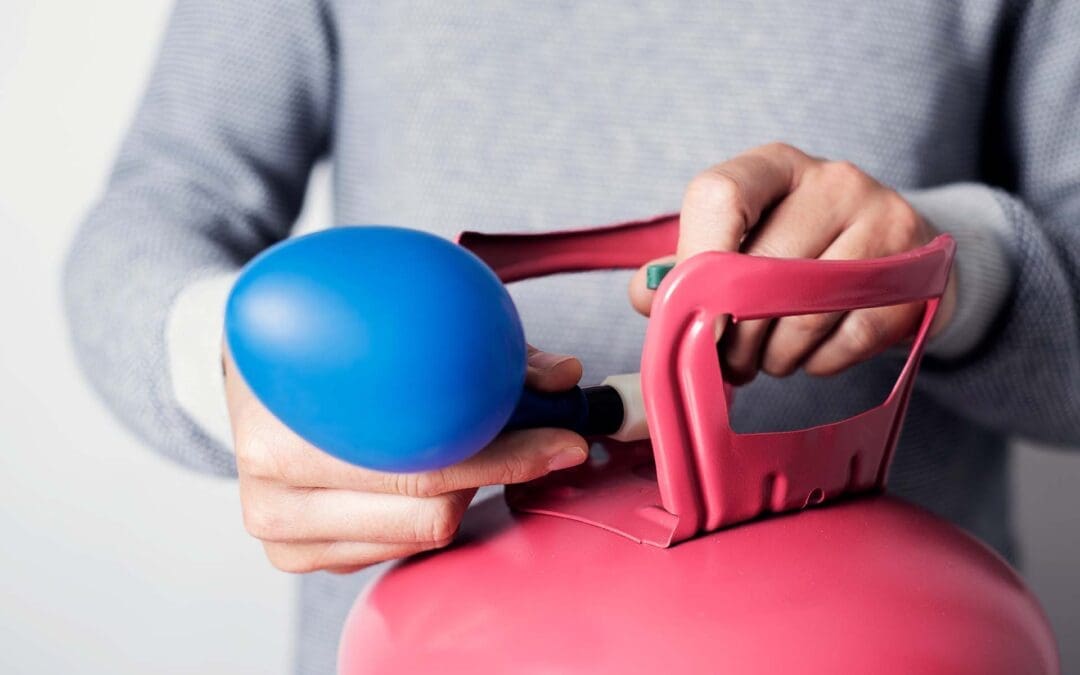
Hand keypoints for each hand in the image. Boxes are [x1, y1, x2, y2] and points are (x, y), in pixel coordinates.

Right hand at [225, 345, 587, 573]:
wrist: (243, 372)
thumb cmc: (321, 346)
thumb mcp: (384, 326)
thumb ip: (480, 349)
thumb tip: (565, 376)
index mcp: (279, 442)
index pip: (420, 468)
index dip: (503, 453)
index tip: (562, 435)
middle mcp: (274, 499)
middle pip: (429, 511)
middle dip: (493, 472)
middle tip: (534, 437)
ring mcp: (286, 537)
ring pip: (421, 533)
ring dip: (464, 492)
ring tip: (471, 443)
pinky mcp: (301, 557)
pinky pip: (398, 546)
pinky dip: (431, 509)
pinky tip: (431, 470)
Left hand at [629, 142, 956, 383]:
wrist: (893, 257)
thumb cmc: (797, 251)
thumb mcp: (741, 242)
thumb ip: (685, 267)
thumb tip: (646, 295)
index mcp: (773, 166)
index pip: (719, 195)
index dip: (695, 260)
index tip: (687, 312)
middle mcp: (832, 179)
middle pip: (761, 267)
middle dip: (735, 335)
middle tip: (730, 362)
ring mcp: (883, 218)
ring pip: (806, 310)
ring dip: (776, 356)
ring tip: (770, 359)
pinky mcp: (918, 269)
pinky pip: (853, 336)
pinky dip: (822, 362)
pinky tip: (814, 356)